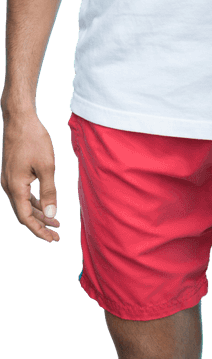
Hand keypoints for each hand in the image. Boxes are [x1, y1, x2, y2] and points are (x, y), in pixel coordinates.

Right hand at [1, 111, 59, 242]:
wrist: (20, 119)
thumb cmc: (34, 139)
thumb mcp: (47, 167)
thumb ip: (49, 192)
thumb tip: (52, 214)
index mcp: (15, 187)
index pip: (26, 218)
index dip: (39, 230)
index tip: (52, 239)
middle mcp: (8, 186)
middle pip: (24, 213)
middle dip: (40, 225)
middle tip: (56, 234)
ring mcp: (9, 179)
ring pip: (24, 203)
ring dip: (39, 213)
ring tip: (55, 221)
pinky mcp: (12, 173)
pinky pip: (23, 193)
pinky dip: (34, 201)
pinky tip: (45, 204)